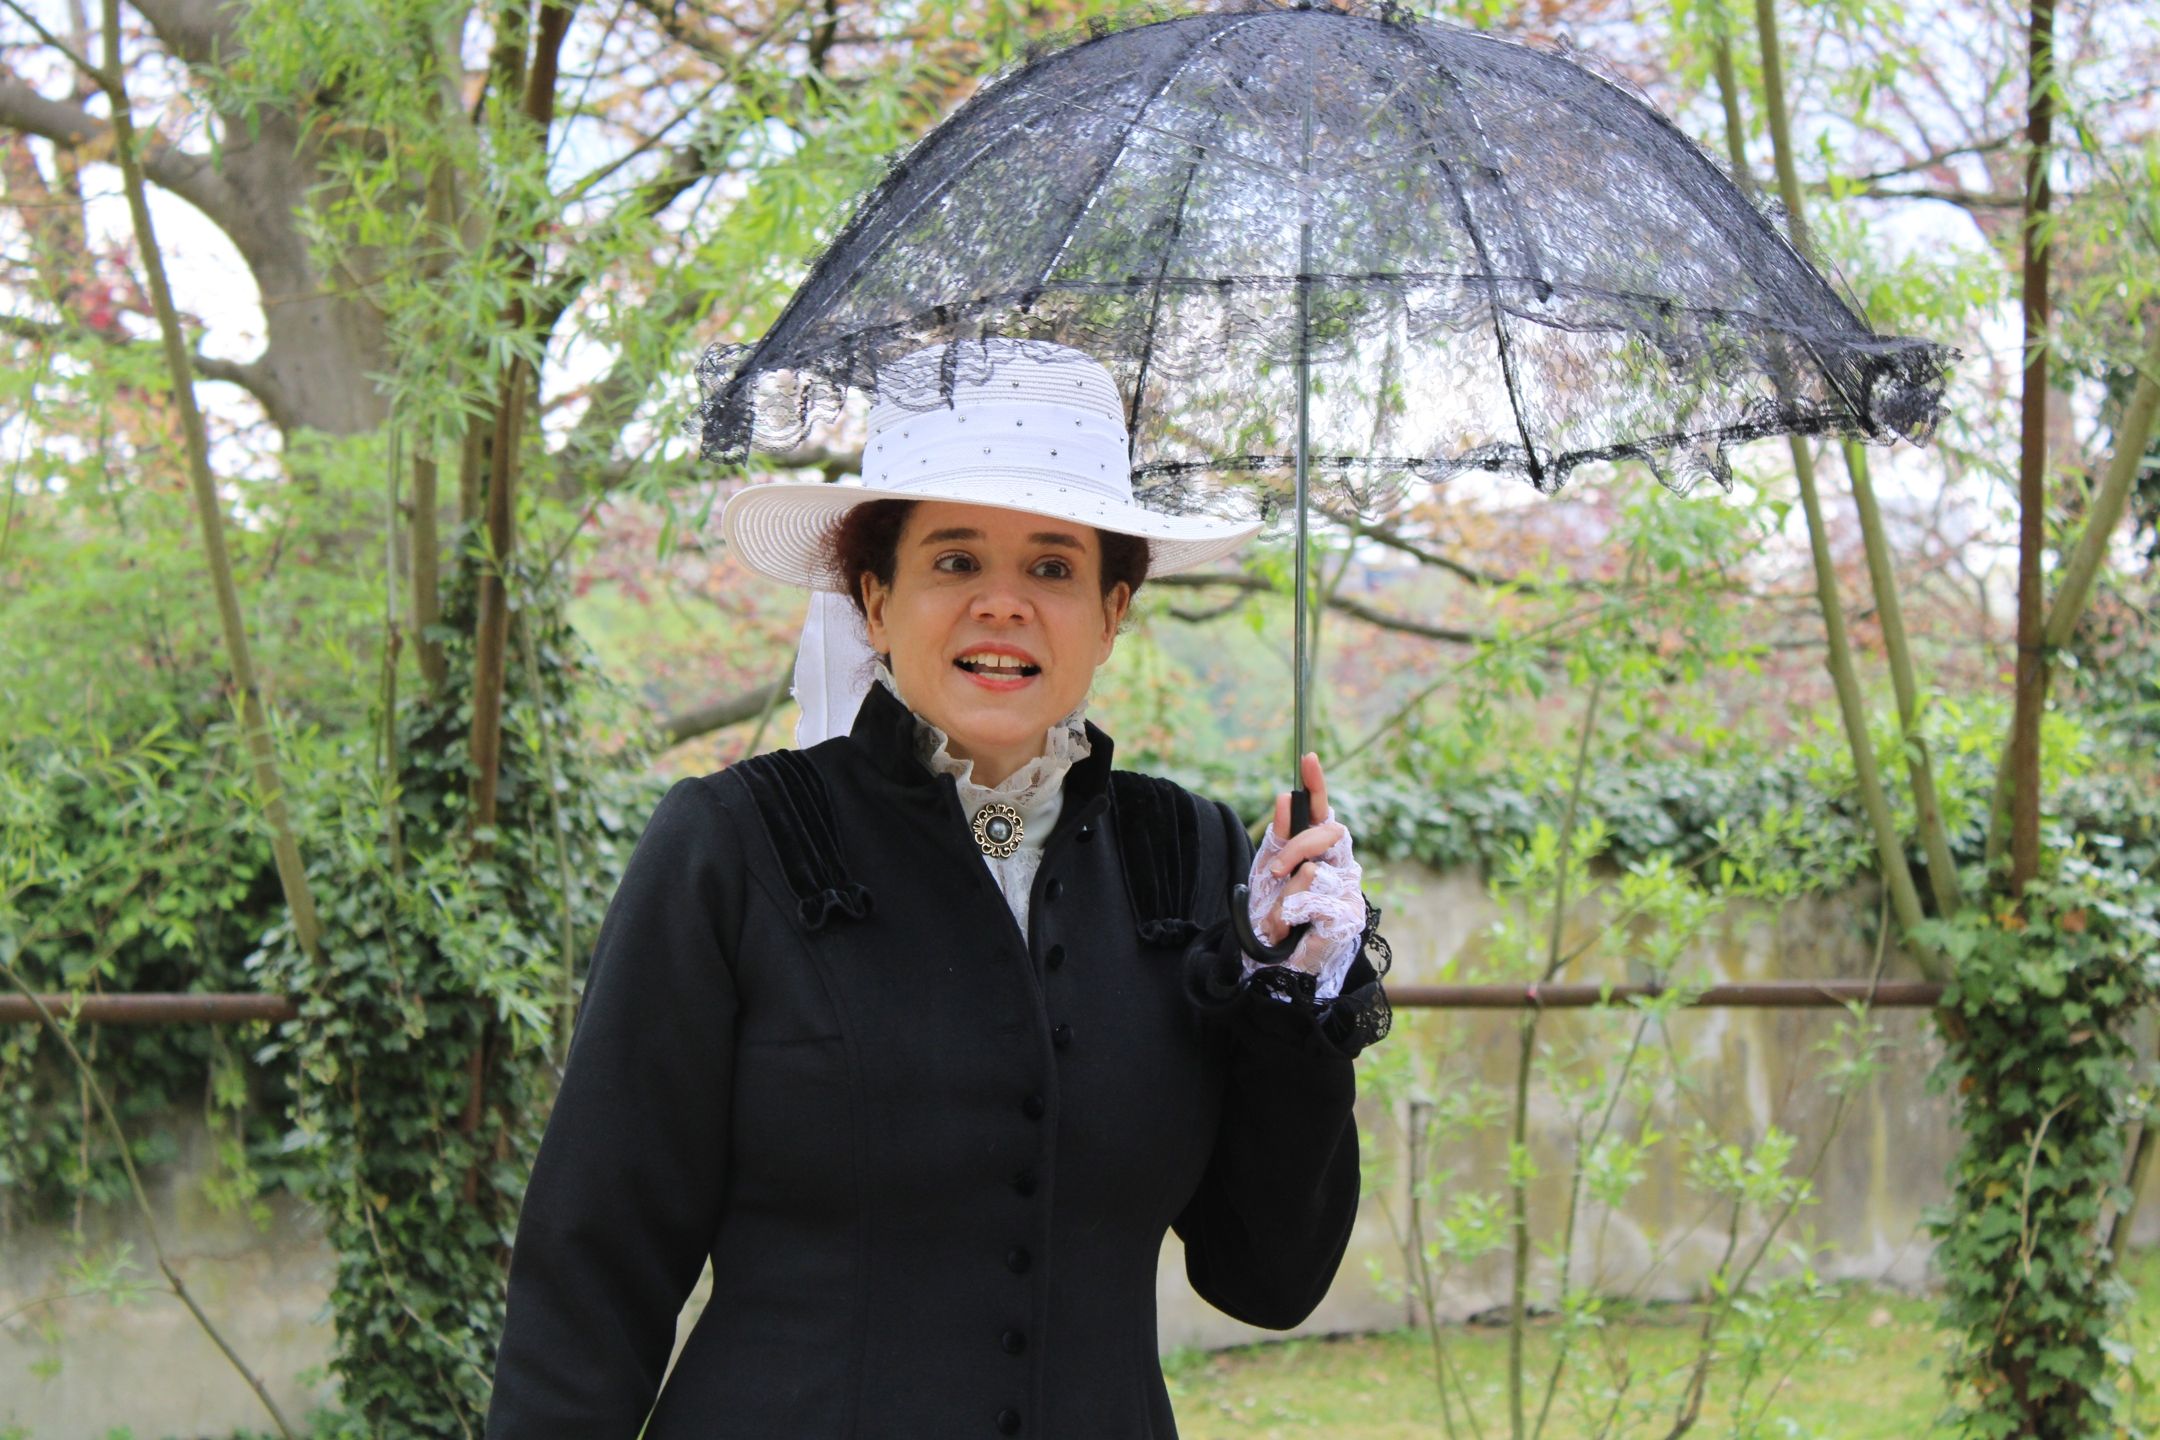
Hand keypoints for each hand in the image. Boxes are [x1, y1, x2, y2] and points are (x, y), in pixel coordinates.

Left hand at [1256, 751, 1352, 948]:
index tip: (1307, 758)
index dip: (1316, 784)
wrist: (1275, 962)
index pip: (1321, 812)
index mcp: (1320, 851)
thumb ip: (1279, 838)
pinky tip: (1293, 929)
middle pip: (1328, 832)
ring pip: (1314, 872)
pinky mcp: (1349, 916)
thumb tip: (1285, 797)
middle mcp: (1340, 865)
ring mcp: (1349, 889)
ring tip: (1280, 918)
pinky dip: (1292, 915)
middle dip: (1295, 847)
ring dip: (1285, 898)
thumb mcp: (1268, 873)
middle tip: (1274, 872)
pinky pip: (1314, 901)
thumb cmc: (1275, 915)